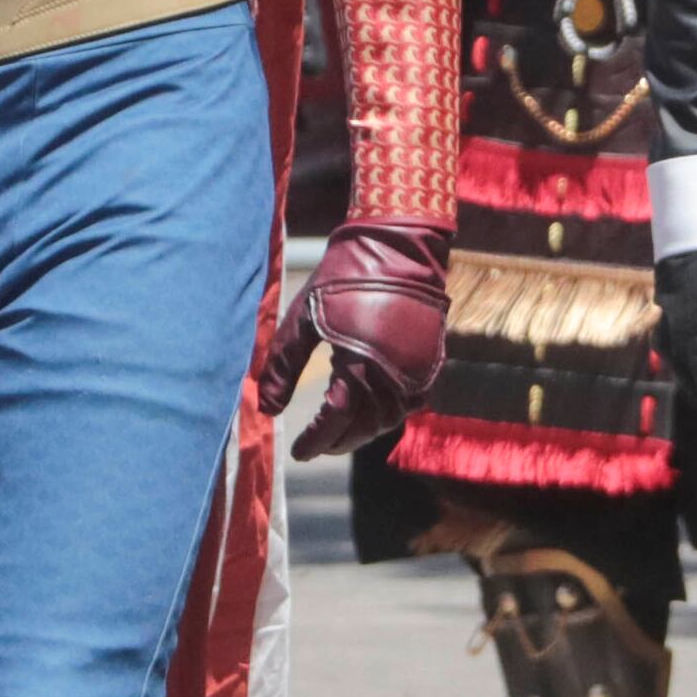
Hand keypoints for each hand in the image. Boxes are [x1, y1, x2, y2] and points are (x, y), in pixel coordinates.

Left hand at [255, 217, 449, 459]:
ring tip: (340, 432)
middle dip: (339, 442)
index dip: (316, 441)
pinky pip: (412, 402)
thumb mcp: (303, 318)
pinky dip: (390, 414)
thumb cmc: (343, 276)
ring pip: (391, 418)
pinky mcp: (431, 359)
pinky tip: (372, 411)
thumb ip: (283, 367)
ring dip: (364, 431)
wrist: (398, 244)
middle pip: (365, 427)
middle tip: (318, 445)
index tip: (298, 452)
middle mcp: (394, 376)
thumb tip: (266, 410)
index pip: (336, 422)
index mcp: (360, 366)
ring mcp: (417, 369)